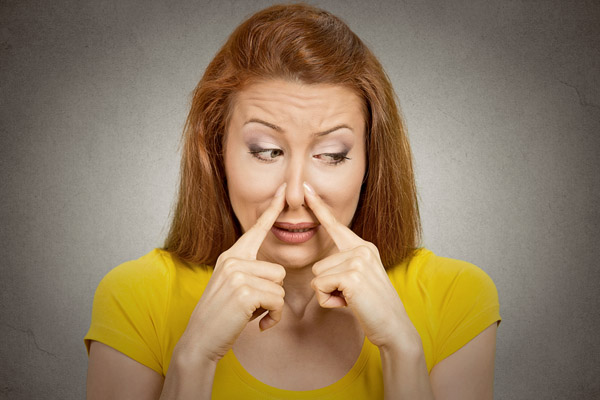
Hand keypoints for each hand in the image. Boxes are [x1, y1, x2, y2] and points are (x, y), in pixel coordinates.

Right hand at [176, 183, 286, 362]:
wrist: (200, 340)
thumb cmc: (221, 317)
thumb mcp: (231, 287)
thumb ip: (248, 273)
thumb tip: (276, 275)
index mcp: (230, 256)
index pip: (255, 230)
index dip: (271, 211)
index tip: (282, 192)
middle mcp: (233, 260)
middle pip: (278, 270)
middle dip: (273, 293)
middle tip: (253, 307)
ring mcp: (237, 274)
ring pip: (279, 287)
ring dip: (273, 307)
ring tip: (252, 314)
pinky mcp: (244, 291)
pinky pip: (277, 301)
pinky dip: (273, 317)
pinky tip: (258, 324)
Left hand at [304, 182, 420, 351]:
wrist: (393, 327)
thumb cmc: (372, 307)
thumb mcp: (360, 280)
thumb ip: (345, 266)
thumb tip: (322, 269)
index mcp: (363, 247)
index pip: (335, 225)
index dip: (318, 207)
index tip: (305, 188)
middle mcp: (361, 249)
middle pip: (318, 264)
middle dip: (328, 286)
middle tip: (351, 296)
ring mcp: (358, 260)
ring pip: (317, 276)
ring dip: (329, 294)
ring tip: (352, 299)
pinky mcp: (351, 275)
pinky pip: (319, 287)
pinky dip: (329, 301)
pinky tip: (349, 304)